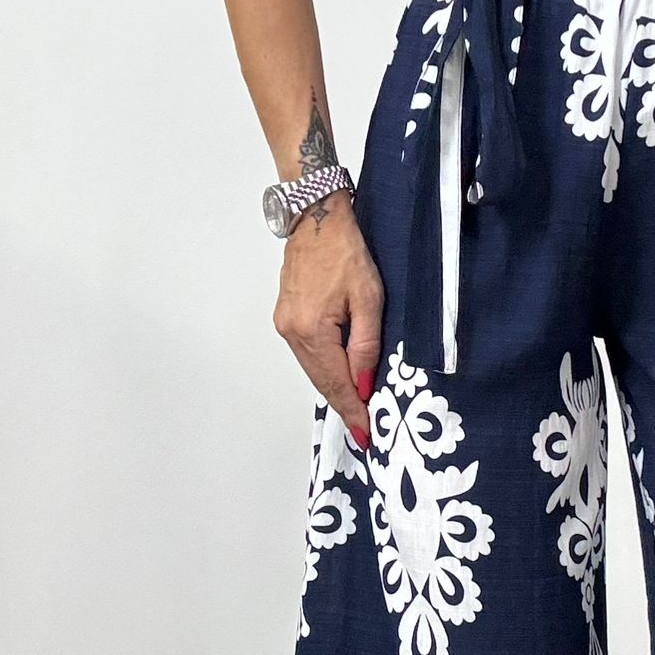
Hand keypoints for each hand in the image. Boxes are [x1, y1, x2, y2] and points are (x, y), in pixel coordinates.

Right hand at [272, 191, 382, 446]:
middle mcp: (292, 332)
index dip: (353, 409)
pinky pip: (307, 355)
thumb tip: (362, 384)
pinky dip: (324, 371)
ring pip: (313, 370)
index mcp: (312, 330)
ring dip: (334, 391)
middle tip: (363, 432)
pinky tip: (339, 380)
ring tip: (355, 412)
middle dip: (344, 407)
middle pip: (321, 381)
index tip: (366, 434)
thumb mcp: (368, 298)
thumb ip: (366, 345)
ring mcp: (285, 325)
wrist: (317, 220)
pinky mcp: (286, 318)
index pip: (337, 382)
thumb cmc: (346, 252)